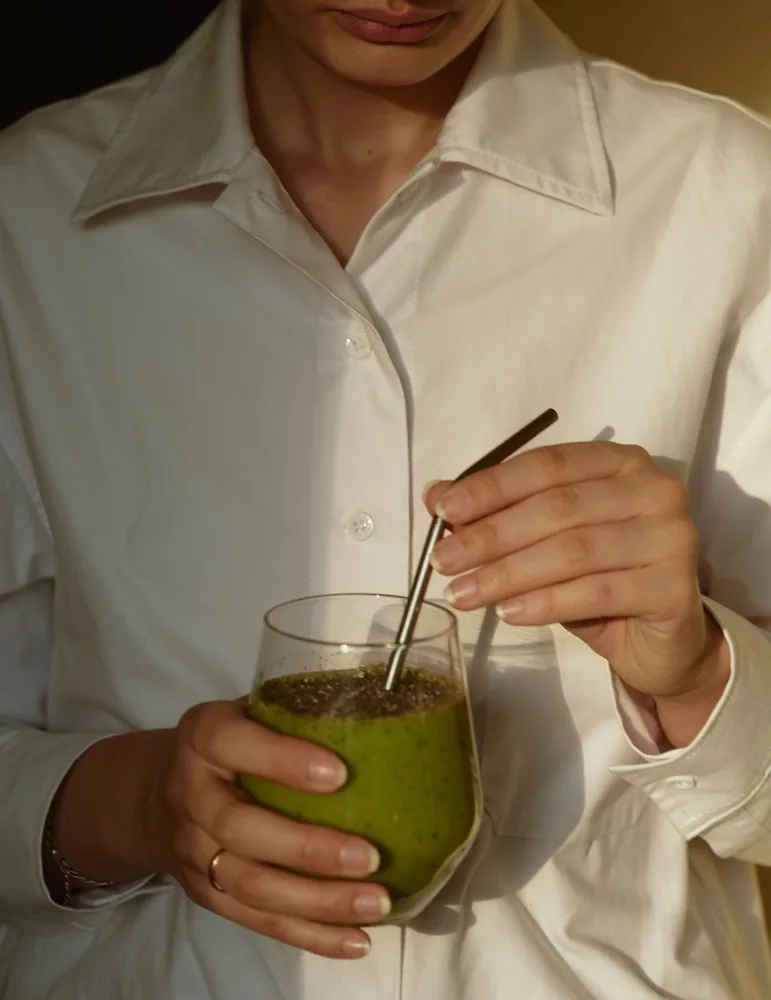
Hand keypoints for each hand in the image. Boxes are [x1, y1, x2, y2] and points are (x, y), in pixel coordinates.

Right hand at [148, 700, 386, 958]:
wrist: (158, 793)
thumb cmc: (233, 743)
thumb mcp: (251, 711)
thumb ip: (296, 713)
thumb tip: (384, 718)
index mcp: (202, 736)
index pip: (230, 743)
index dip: (282, 759)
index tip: (339, 774)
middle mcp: (190, 794)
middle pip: (241, 829)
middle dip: (308, 849)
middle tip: (371, 857)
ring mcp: (194, 851)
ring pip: (251, 885)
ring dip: (317, 902)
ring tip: (375, 902)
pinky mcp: (206, 893)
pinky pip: (257, 920)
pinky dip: (309, 935)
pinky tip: (356, 939)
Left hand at [424, 442, 728, 715]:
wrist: (660, 641)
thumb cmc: (598, 580)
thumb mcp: (543, 543)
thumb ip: (496, 514)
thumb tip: (435, 496)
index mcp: (619, 463)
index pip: (548, 465)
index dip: (493, 487)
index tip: (444, 511)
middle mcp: (653, 489)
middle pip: (558, 507)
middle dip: (491, 535)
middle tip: (443, 561)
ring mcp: (671, 536)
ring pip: (573, 551)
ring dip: (508, 573)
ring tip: (463, 593)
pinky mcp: (675, 587)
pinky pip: (597, 592)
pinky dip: (545, 603)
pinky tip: (509, 613)